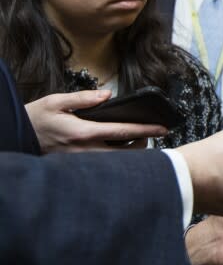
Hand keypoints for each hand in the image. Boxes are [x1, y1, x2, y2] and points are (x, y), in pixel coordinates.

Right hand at [24, 90, 167, 152]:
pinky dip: (117, 160)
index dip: (146, 130)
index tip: (163, 128)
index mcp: (83, 133)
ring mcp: (82, 163)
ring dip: (131, 154)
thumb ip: (83, 98)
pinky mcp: (78, 169)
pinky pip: (105, 166)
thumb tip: (107, 95)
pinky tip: (121, 152)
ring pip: (117, 163)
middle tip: (151, 134)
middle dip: (143, 144)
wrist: (16, 137)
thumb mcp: (56, 102)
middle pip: (126, 153)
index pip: (123, 132)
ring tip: (139, 142)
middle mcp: (85, 151)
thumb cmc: (36, 119)